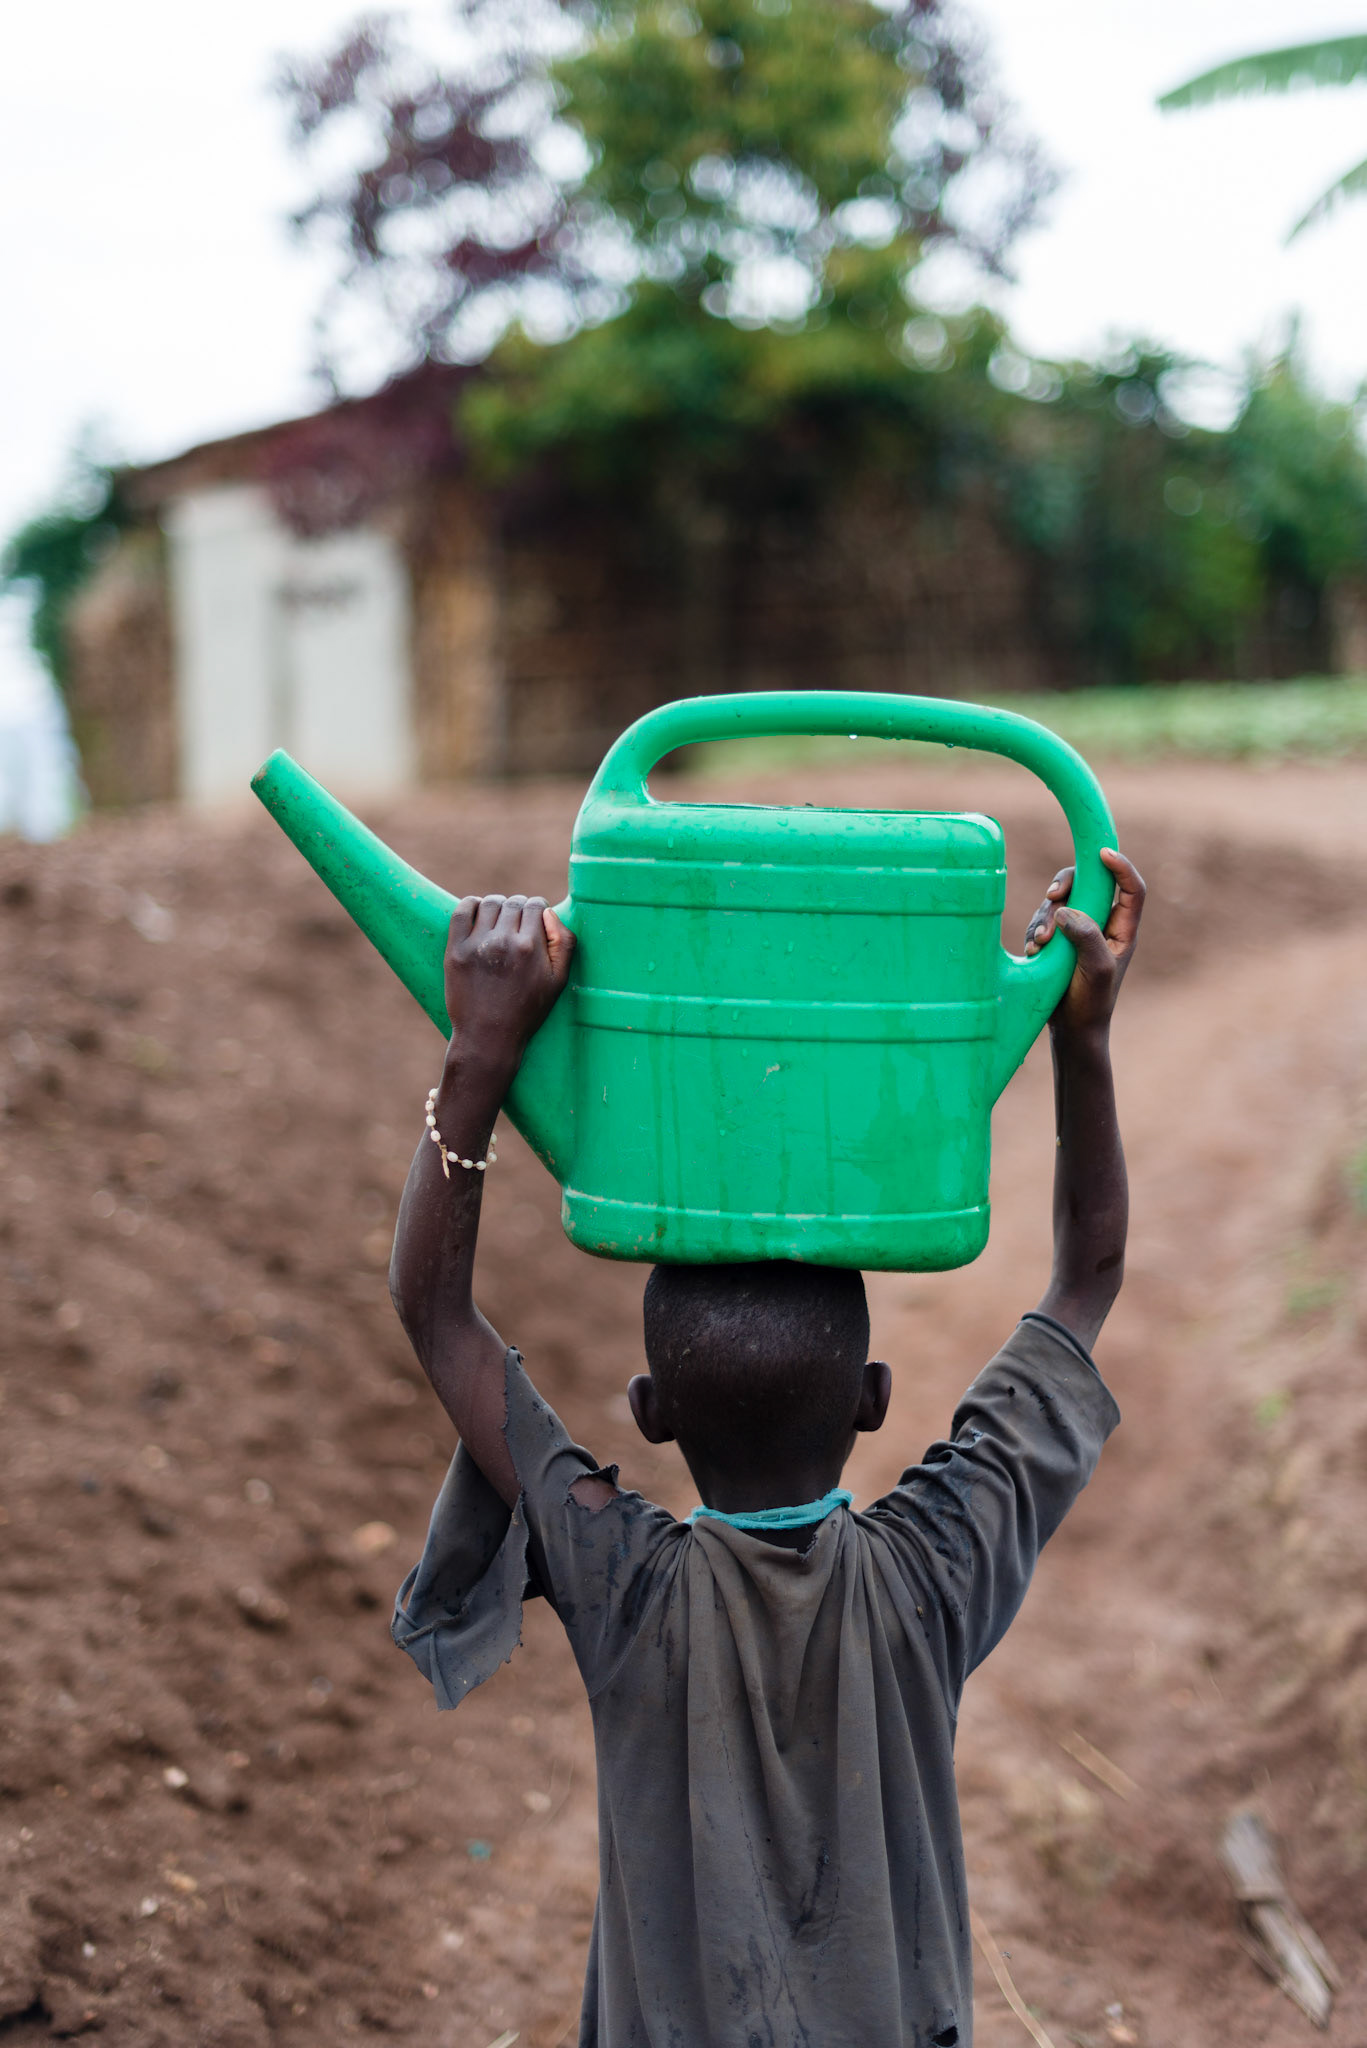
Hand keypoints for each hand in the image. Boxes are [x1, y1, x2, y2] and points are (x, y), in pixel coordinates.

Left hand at [443, 895, 575, 1070]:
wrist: (489, 1036)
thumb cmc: (527, 1010)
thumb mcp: (558, 981)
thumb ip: (564, 943)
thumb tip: (550, 913)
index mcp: (531, 947)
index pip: (536, 906)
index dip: (537, 910)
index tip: (534, 920)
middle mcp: (504, 942)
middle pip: (514, 903)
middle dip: (518, 908)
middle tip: (516, 924)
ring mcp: (477, 945)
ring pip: (490, 903)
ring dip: (497, 905)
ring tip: (498, 919)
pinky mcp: (456, 951)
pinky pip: (463, 911)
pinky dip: (471, 904)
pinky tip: (477, 911)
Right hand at [1023, 848, 1144, 1036]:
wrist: (1071, 1028)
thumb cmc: (1092, 1001)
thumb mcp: (1096, 969)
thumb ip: (1087, 936)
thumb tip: (1066, 910)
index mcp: (1123, 929)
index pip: (1131, 889)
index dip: (1121, 867)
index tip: (1102, 852)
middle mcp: (1101, 924)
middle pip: (1088, 884)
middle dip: (1068, 885)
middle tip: (1053, 895)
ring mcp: (1076, 930)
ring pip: (1059, 902)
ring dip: (1046, 917)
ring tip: (1041, 945)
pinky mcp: (1055, 939)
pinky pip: (1042, 920)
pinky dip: (1035, 932)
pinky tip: (1034, 952)